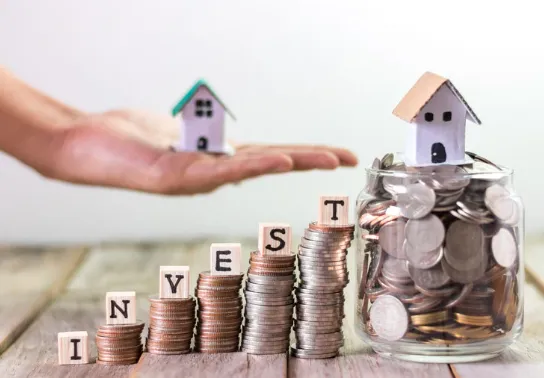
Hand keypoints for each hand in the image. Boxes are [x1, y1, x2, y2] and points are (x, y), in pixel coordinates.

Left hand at [41, 110, 357, 194]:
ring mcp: (197, 178)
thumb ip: (204, 134)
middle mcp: (213, 173)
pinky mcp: (176, 177)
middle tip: (350, 158)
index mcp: (216, 160)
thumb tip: (223, 135)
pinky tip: (279, 161)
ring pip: (254, 168)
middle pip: (272, 161)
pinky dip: (253, 165)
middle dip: (313, 160)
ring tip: (327, 159)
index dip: (305, 153)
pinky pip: (220, 170)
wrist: (84, 147)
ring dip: (293, 161)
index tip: (336, 152)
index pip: (271, 154)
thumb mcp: (176, 132)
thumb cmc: (128, 139)